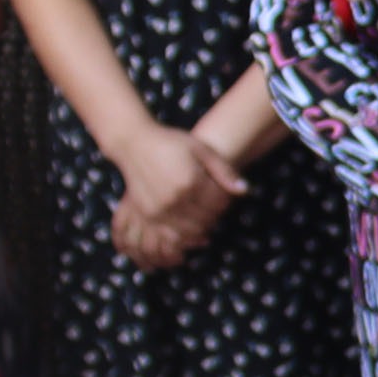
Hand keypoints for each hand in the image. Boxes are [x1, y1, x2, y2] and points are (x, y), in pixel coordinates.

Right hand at [111, 119, 242, 270]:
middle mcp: (175, 199)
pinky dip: (184, 234)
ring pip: (191, 231)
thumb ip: (224, 171)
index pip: (219, 204)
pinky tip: (188, 223)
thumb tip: (244, 191)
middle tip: (213, 203)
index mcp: (191, 182)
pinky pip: (172, 234)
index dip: (226, 200)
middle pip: (207, 219)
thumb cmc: (170, 142)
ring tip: (201, 211)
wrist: (133, 143)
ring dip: (201, 226)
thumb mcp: (201, 150)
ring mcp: (160, 209)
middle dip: (215, 214)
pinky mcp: (148, 215)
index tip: (222, 192)